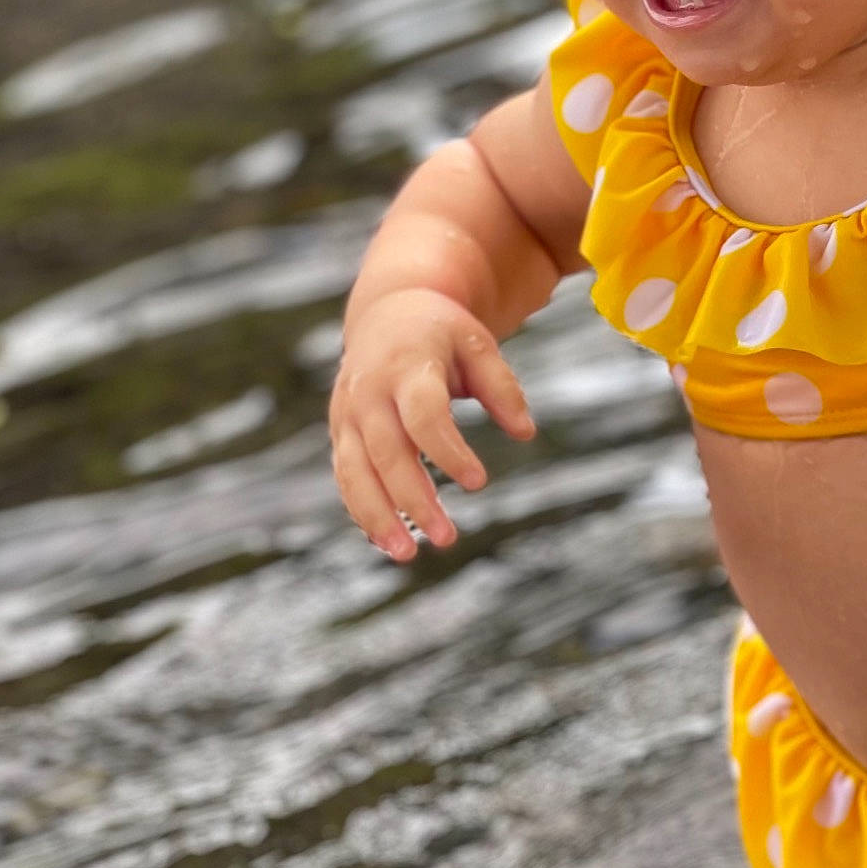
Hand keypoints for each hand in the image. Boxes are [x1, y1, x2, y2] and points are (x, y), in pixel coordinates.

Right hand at [329, 288, 534, 559]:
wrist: (387, 313)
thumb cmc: (442, 333)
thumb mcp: (477, 344)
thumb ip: (501, 387)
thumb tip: (525, 432)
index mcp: (406, 366)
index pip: (423, 416)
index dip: (448, 451)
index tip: (479, 483)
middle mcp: (369, 393)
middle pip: (387, 453)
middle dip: (413, 499)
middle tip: (447, 538)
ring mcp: (348, 415)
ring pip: (355, 473)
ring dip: (377, 516)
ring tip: (406, 554)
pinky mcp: (340, 433)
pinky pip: (346, 477)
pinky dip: (363, 511)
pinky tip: (388, 542)